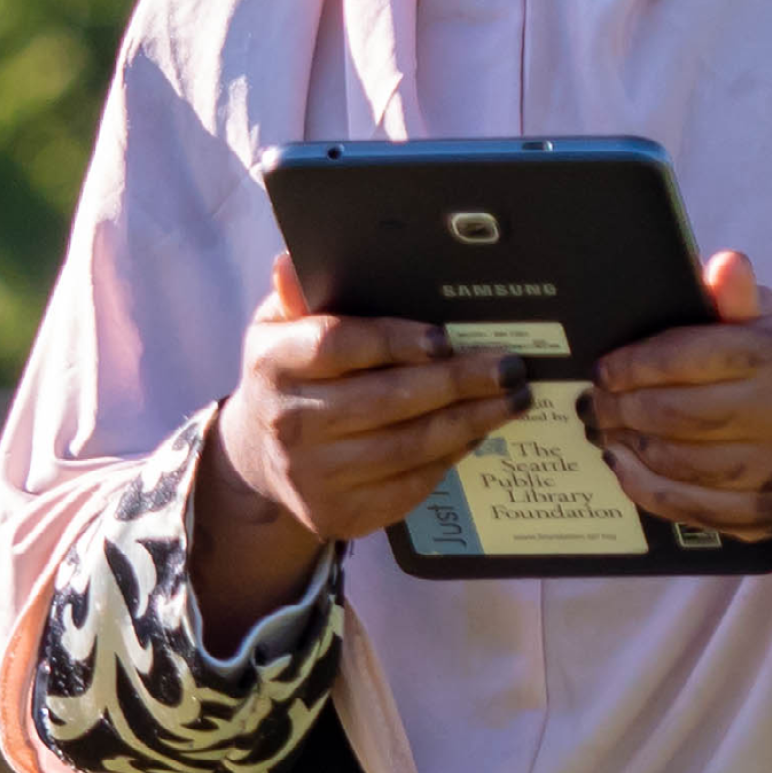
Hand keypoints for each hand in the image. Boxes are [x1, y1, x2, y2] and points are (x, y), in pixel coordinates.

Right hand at [194, 256, 530, 624]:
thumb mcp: (281, 327)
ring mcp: (313, 474)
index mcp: (276, 363)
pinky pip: (409, 485)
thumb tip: (293, 259)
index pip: (338, 347)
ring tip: (513, 399)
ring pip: (408, 447)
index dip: (395, 341)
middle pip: (387, 400)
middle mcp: (290, 421)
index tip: (445, 338)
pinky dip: (451, 457)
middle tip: (510, 367)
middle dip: (459, 382)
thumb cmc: (290, 374)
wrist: (259, 455)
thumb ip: (300, 293)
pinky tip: (479, 433)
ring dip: (470, 422)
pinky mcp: (339, 513)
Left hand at [586, 252, 771, 598]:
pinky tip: (626, 468)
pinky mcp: (770, 515)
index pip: (691, 356)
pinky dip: (647, 489)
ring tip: (607, 430)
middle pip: (678, 414)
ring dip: (629, 448)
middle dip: (622, 408)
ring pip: (680, 464)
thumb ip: (740, 295)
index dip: (634, 364)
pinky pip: (692, 508)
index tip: (605, 367)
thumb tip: (719, 265)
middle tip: (596, 401)